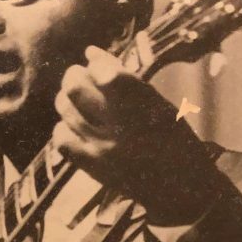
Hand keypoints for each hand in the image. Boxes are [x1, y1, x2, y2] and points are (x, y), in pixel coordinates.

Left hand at [52, 46, 223, 224]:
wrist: (179, 189)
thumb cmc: (172, 139)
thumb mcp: (160, 105)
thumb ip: (126, 80)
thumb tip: (90, 53)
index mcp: (146, 108)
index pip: (109, 77)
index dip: (97, 63)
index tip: (94, 58)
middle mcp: (122, 128)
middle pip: (77, 88)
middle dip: (73, 75)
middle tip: (77, 74)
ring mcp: (104, 149)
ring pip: (66, 111)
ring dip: (65, 98)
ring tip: (74, 97)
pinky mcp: (92, 168)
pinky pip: (62, 139)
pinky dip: (63, 126)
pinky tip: (72, 125)